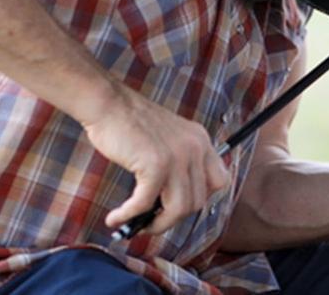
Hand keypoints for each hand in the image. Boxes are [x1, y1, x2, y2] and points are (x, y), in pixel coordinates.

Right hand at [82, 83, 228, 233]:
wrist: (109, 103)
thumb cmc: (130, 122)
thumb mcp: (168, 138)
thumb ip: (179, 162)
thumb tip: (174, 204)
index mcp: (201, 140)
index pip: (220, 181)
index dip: (201, 198)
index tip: (180, 204)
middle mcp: (195, 148)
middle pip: (197, 202)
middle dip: (173, 218)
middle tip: (152, 220)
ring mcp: (177, 156)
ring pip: (177, 209)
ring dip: (156, 225)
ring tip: (136, 225)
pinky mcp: (155, 164)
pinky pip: (145, 204)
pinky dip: (129, 216)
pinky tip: (115, 218)